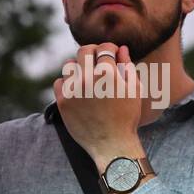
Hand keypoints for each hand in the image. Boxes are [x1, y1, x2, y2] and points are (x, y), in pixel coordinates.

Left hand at [53, 43, 145, 168]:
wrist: (112, 145)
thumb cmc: (127, 118)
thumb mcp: (134, 90)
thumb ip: (127, 66)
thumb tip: (121, 49)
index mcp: (108, 73)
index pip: (104, 48)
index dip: (109, 48)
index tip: (110, 53)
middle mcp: (88, 79)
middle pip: (84, 51)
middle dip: (92, 52)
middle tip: (97, 59)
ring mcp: (73, 90)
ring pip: (69, 65)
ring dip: (78, 67)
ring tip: (87, 76)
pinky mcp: (62, 102)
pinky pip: (59, 82)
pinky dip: (67, 83)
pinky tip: (77, 89)